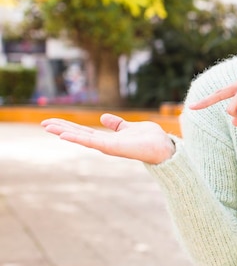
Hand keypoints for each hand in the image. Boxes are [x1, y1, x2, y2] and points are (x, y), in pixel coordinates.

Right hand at [41, 113, 174, 164]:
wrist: (164, 147)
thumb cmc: (150, 138)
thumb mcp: (130, 127)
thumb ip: (117, 124)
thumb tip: (104, 117)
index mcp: (108, 138)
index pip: (85, 131)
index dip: (69, 126)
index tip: (53, 121)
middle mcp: (105, 144)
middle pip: (79, 135)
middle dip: (62, 128)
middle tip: (43, 123)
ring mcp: (108, 146)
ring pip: (82, 138)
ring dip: (65, 132)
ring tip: (48, 126)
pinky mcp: (113, 147)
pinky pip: (92, 142)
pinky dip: (78, 138)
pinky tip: (64, 134)